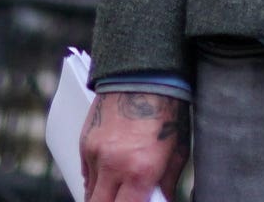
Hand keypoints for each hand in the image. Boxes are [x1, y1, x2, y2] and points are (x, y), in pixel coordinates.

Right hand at [82, 87, 188, 201]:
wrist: (144, 75)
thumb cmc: (167, 111)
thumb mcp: (177, 152)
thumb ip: (166, 184)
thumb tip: (162, 200)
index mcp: (140, 172)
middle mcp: (113, 166)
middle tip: (123, 199)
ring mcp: (95, 154)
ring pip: (91, 192)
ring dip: (103, 196)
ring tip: (117, 191)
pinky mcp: (85, 142)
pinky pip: (86, 173)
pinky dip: (95, 180)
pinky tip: (109, 176)